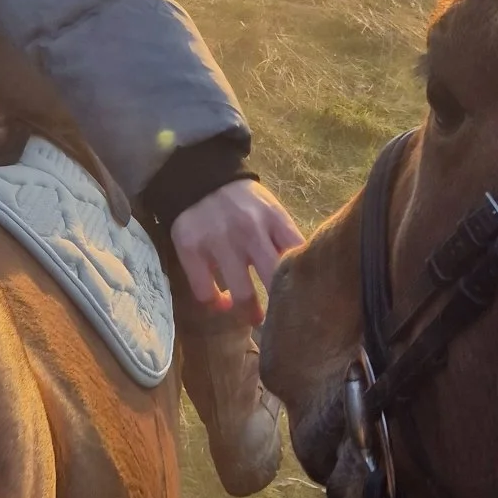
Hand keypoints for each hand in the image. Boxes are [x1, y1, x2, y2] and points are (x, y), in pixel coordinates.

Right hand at [170, 179, 302, 323]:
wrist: (199, 177)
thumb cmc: (242, 201)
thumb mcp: (270, 210)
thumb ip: (284, 239)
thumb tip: (304, 275)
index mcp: (273, 218)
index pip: (297, 256)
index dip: (305, 282)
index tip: (306, 300)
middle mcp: (248, 229)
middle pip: (273, 278)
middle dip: (281, 305)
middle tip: (284, 321)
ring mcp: (218, 240)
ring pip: (241, 292)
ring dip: (250, 311)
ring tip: (255, 318)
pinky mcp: (191, 249)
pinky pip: (205, 291)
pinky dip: (216, 303)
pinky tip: (222, 303)